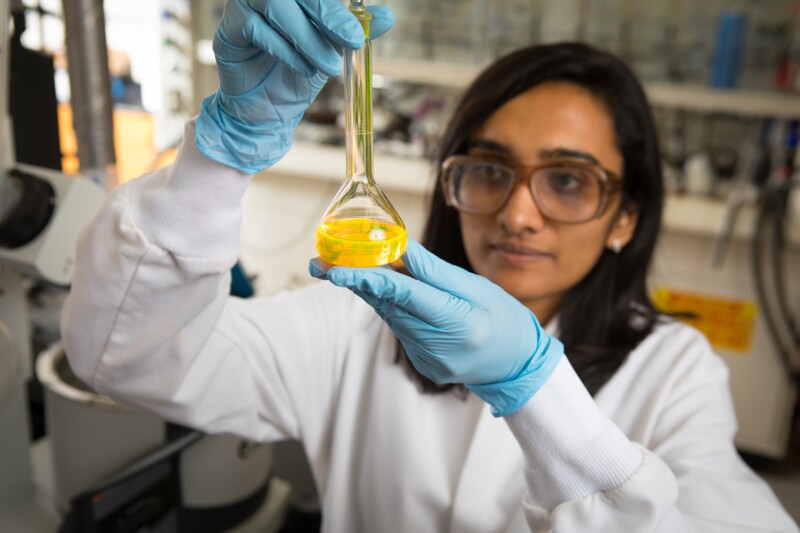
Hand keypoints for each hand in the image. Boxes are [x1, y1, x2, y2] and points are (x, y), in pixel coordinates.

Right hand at [196, 0, 393, 173]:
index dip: (336, 5)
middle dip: (328, 14)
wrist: (268, 109)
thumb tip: (387, 16)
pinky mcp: (230, 28)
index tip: (360, 25)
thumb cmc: (297, 71)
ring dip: (308, 38)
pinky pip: (256, 29)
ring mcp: (244, 5)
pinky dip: (286, 50)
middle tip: (353, 40)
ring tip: (329, 66)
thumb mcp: (333, 49)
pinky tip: (304, 69)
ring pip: (276, 5)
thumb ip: (355, 30)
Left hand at [309, 239, 563, 415]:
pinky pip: (399, 329)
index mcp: (456, 322)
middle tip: (321, 263)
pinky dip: (391, 308)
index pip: (401, 295)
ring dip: (370, 292)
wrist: (516, 365)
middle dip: (354, 281)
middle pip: (386, 306)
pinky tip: (388, 293)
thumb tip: (401, 248)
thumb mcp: (477, 288)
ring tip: (347, 269)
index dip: (365, 278)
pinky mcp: (422, 364)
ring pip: (389, 317)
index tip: (335, 269)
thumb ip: (435, 272)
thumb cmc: (504, 320)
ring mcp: (427, 359)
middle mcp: (436, 346)